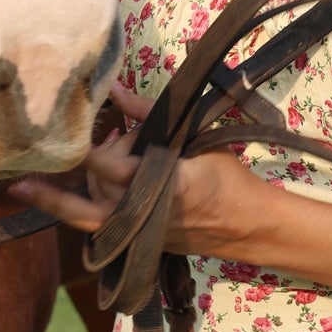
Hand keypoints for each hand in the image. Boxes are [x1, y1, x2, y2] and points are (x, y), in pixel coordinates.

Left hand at [10, 83, 271, 259]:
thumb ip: (150, 114)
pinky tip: (88, 181)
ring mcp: (140, 234)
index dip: (94, 151)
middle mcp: (147, 215)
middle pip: (98, 187)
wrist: (248, 226)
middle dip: (99, 158)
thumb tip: (113, 88)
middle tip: (119, 136)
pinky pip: (98, 224)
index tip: (84, 131)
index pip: (115, 168)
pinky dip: (89, 202)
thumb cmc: (226, 177)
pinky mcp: (136, 244)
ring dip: (88, 181)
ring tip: (107, 151)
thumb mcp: (195, 137)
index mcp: (167, 185)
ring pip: (91, 210)